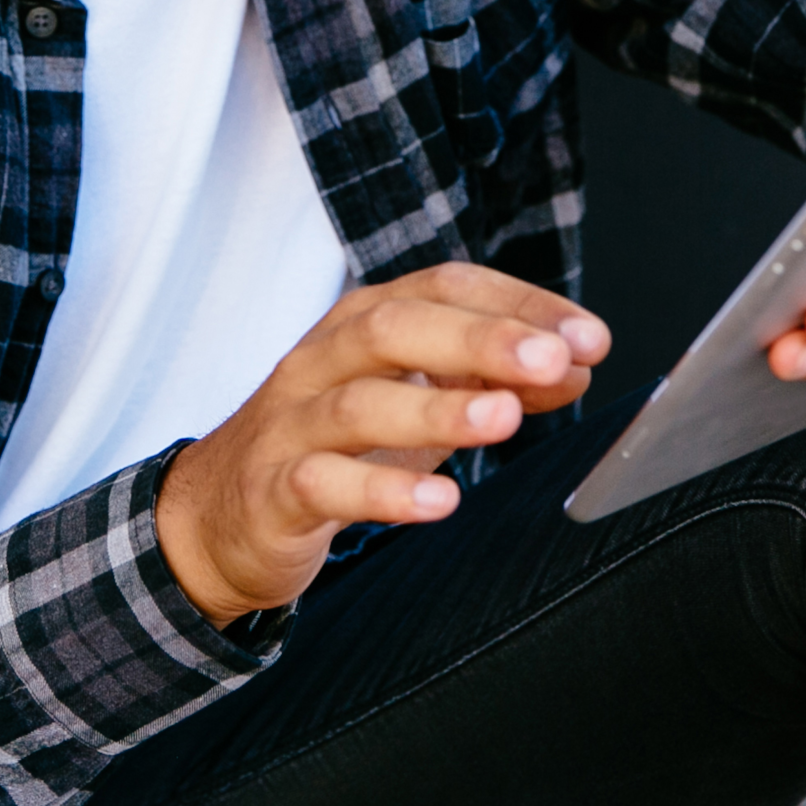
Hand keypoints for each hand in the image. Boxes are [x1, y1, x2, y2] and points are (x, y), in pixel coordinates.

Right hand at [156, 262, 610, 625]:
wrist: (216, 517)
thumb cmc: (327, 446)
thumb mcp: (414, 404)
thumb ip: (490, 381)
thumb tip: (575, 365)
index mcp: (362, 323)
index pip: (444, 288)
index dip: (519, 306)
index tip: (589, 336)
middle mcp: (323, 360)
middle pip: (397, 326)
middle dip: (481, 338)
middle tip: (553, 358)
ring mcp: (292, 424)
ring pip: (360, 402)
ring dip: (439, 406)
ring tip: (506, 419)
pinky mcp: (273, 491)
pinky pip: (324, 482)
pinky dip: (383, 490)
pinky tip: (440, 500)